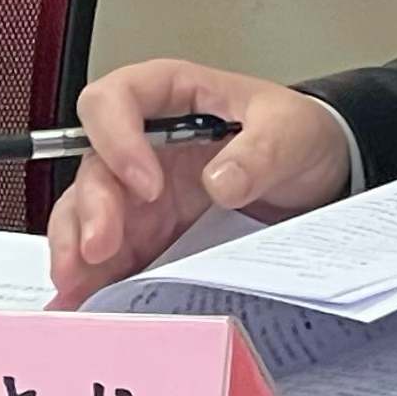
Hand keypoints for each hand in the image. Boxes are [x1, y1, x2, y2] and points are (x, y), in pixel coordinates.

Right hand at [43, 61, 355, 305]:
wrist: (318, 173)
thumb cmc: (297, 134)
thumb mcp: (292, 131)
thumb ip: (262, 151)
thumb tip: (221, 182)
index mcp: (168, 95)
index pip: (114, 100)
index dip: (116, 139)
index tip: (147, 184)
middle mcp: (141, 141)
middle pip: (92, 167)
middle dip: (90, 210)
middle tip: (100, 249)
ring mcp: (138, 189)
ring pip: (86, 213)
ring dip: (78, 249)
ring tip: (81, 286)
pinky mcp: (146, 230)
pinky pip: (108, 251)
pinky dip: (95, 276)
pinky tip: (89, 300)